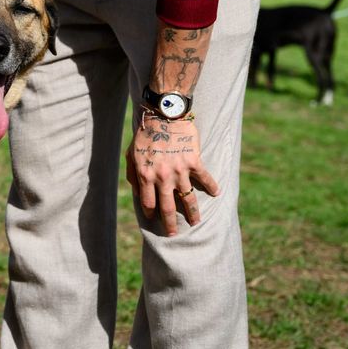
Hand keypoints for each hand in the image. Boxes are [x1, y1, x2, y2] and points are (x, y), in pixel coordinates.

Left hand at [126, 112, 219, 236]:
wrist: (163, 115)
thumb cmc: (145, 134)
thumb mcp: (131, 154)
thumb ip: (133, 174)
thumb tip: (136, 191)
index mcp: (146, 175)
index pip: (149, 202)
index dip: (151, 212)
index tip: (154, 218)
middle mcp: (163, 177)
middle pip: (168, 207)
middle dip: (170, 223)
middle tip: (173, 234)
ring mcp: (180, 171)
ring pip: (188, 198)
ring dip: (193, 213)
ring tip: (196, 222)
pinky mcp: (194, 162)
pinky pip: (205, 178)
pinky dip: (212, 187)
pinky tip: (216, 194)